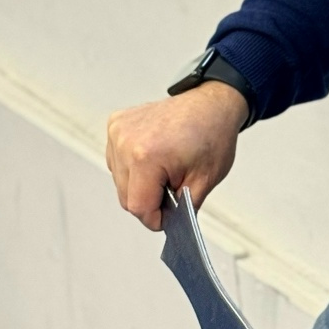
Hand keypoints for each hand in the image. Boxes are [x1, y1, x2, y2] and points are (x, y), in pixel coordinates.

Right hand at [106, 83, 248, 229]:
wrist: (211, 105)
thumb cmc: (212, 135)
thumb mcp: (204, 181)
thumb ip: (182, 208)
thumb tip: (169, 223)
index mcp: (147, 156)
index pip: (138, 206)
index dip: (155, 218)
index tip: (168, 218)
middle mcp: (126, 142)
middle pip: (126, 196)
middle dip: (150, 200)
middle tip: (173, 189)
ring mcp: (118, 131)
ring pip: (119, 180)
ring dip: (140, 183)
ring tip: (166, 169)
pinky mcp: (115, 124)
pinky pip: (117, 160)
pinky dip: (133, 166)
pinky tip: (154, 156)